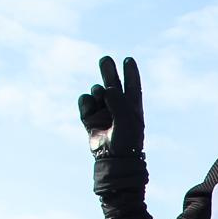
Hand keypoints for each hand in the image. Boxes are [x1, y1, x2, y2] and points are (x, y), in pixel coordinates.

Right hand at [79, 56, 146, 196]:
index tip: (128, 59)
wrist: (112, 159)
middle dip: (109, 71)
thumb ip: (117, 100)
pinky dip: (86, 102)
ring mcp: (103, 112)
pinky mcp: (90, 118)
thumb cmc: (126, 140)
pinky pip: (84, 101)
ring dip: (97, 91)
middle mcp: (117, 108)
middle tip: (105, 59)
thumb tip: (105, 88)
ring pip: (97, 91)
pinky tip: (90, 109)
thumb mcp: (127, 118)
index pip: (132, 86)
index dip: (130, 72)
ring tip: (101, 98)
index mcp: (132, 107)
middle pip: (112, 84)